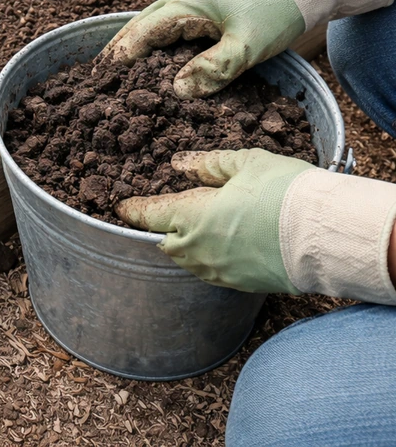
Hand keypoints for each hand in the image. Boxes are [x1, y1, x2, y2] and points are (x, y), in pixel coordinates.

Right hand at [102, 0, 303, 98]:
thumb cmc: (276, 12)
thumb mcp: (246, 46)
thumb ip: (212, 69)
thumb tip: (177, 91)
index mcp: (186, 5)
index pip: (142, 34)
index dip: (120, 58)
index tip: (102, 81)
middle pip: (138, 25)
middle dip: (116, 49)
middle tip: (95, 75)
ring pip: (150, 22)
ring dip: (131, 43)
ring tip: (113, 66)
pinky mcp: (204, 3)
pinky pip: (166, 22)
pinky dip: (150, 39)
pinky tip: (149, 54)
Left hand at [115, 149, 312, 293]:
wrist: (326, 234)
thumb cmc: (286, 192)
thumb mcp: (246, 164)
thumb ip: (209, 165)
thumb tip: (180, 164)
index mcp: (192, 216)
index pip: (149, 216)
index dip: (133, 210)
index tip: (121, 207)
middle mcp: (199, 248)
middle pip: (165, 243)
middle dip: (160, 231)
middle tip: (160, 218)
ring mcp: (220, 271)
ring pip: (188, 262)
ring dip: (184, 247)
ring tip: (190, 231)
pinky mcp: (242, 285)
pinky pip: (213, 273)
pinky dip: (208, 260)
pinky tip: (220, 248)